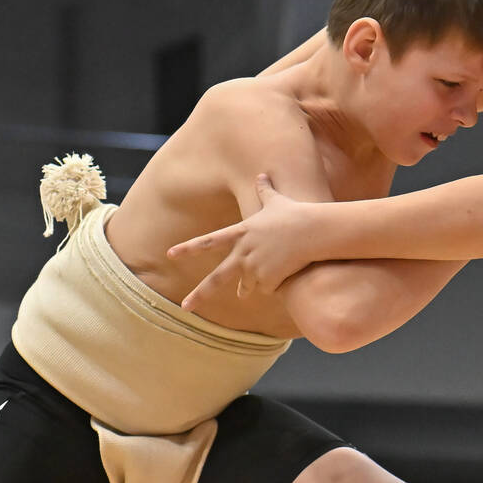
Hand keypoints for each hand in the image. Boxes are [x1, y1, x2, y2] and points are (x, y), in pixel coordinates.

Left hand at [169, 175, 318, 308]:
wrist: (312, 231)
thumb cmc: (295, 213)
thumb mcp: (277, 201)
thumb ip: (265, 191)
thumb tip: (262, 175)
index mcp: (241, 234)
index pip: (208, 242)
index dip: (188, 248)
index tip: (170, 254)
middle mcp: (243, 253)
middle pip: (217, 278)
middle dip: (199, 294)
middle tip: (185, 307)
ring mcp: (254, 268)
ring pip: (248, 287)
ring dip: (253, 285)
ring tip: (272, 272)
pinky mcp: (268, 281)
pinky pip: (269, 289)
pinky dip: (276, 284)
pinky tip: (287, 271)